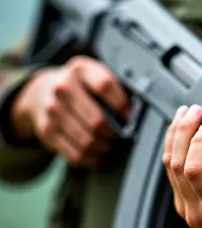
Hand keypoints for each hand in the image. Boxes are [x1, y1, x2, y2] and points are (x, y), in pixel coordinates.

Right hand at [11, 55, 128, 166]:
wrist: (43, 91)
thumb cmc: (80, 86)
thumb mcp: (95, 76)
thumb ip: (114, 89)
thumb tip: (133, 113)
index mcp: (80, 70)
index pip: (105, 86)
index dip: (122, 104)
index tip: (129, 116)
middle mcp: (63, 88)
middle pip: (97, 120)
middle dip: (113, 132)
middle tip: (119, 134)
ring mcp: (52, 111)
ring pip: (87, 141)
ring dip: (103, 146)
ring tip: (108, 143)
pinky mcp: (47, 131)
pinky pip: (75, 154)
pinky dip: (91, 158)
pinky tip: (97, 153)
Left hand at [162, 104, 201, 227]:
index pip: (195, 171)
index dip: (200, 143)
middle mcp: (196, 211)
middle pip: (177, 163)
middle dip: (185, 131)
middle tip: (196, 110)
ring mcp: (185, 207)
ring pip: (169, 165)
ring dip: (176, 134)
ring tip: (185, 113)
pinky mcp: (181, 201)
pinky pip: (171, 170)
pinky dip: (175, 145)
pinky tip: (180, 129)